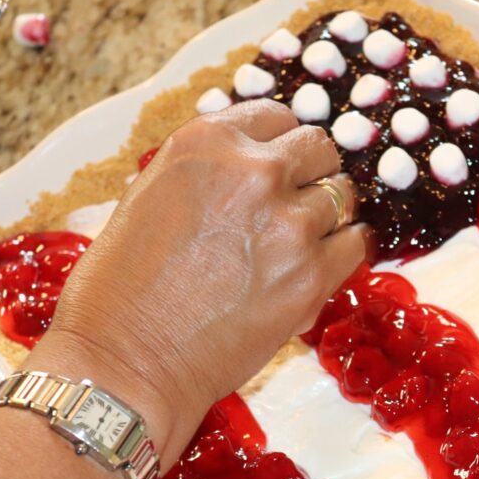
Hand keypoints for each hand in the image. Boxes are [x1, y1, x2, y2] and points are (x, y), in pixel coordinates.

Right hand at [26, 100, 368, 467]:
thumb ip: (211, 171)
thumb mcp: (152, 195)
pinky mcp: (313, 276)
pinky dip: (345, 251)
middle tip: (297, 204)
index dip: (280, 147)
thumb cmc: (122, 288)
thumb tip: (256, 164)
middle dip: (311, 174)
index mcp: (207, 142)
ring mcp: (289, 223)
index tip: (280, 168)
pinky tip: (324, 264)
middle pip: (319, 150)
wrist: (126, 360)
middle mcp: (255, 171)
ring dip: (328, 216)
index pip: (276, 117)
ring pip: (343, 197)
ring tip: (302, 243)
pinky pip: (356, 245)